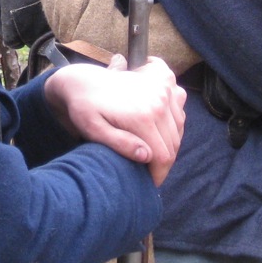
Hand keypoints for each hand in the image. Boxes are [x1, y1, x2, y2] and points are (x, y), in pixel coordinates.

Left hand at [43, 57, 185, 186]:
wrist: (82, 81)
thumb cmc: (83, 109)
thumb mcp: (93, 129)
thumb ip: (119, 143)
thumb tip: (147, 156)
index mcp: (142, 117)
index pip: (164, 156)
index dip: (158, 174)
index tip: (149, 182)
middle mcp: (158, 102)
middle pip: (173, 143)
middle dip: (163, 160)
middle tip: (149, 168)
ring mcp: (162, 89)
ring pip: (179, 126)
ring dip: (169, 140)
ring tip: (152, 148)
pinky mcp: (162, 80)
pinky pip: (179, 105)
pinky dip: (173, 117)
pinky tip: (159, 124)